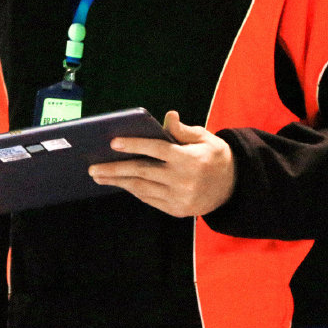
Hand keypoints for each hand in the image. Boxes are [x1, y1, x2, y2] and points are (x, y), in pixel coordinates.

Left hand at [87, 110, 235, 217]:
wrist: (233, 188)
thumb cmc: (216, 157)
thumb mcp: (205, 138)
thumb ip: (184, 130)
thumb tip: (168, 117)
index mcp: (188, 158)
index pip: (156, 149)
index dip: (134, 145)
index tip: (113, 143)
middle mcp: (182, 179)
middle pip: (142, 172)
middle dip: (115, 169)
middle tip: (93, 167)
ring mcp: (179, 197)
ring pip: (142, 188)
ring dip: (118, 182)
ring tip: (99, 176)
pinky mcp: (177, 210)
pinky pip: (149, 199)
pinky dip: (134, 191)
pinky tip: (121, 183)